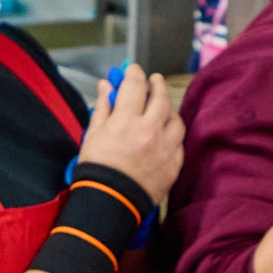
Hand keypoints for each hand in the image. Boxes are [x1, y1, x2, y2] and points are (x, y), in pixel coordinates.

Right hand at [75, 64, 184, 198]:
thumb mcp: (93, 134)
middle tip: (154, 80)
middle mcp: (151, 130)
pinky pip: (179, 143)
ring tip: (162, 108)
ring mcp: (166, 148)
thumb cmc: (96, 168)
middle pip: (161, 98)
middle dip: (157, 84)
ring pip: (176, 119)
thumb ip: (103, 107)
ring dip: (169, 110)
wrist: (110, 203)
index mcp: (127, 121)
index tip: (133, 70)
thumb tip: (107, 86)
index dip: (134, 73)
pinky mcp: (174, 165)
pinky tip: (166, 134)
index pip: (135, 86)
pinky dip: (173, 135)